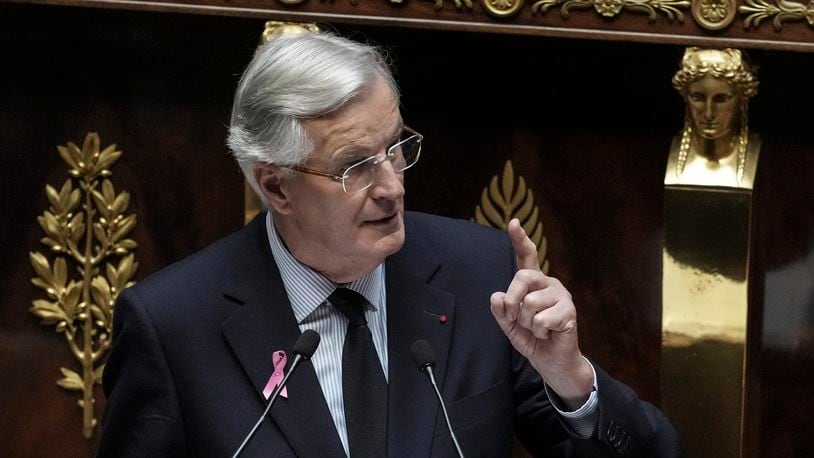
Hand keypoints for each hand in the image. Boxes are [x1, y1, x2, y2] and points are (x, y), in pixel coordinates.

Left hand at [490, 219, 592, 408]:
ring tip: (537, 329)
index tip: (513, 223)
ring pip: (530, 303)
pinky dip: (539, 333)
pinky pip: (541, 320)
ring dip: (527, 323)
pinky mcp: (569, 312)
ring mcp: (561, 296)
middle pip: (522, 276)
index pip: (526, 257)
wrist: (552, 362)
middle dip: (513, 302)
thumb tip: (496, 296)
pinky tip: (548, 335)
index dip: (519, 240)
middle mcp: (549, 283)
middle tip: (517, 319)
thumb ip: (501, 311)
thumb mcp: (509, 325)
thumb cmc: (532, 339)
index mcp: (533, 283)